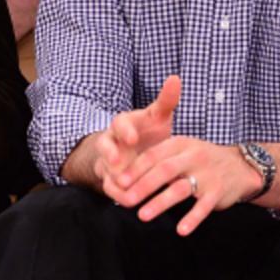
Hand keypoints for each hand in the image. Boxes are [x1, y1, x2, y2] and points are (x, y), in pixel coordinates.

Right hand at [90, 76, 180, 192]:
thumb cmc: (149, 132)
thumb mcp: (158, 117)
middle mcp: (111, 142)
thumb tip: (176, 78)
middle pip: (104, 144)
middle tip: (116, 160)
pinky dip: (118, 194)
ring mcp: (108, 161)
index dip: (125, 130)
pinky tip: (130, 202)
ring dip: (112, 177)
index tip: (133, 137)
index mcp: (123, 124)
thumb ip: (166, 101)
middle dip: (109, 153)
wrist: (139, 152)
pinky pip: (109, 187)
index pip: (119, 123)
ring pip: (104, 168)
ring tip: (122, 186)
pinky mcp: (110, 179)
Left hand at [110, 137, 262, 236]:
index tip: (119, 182)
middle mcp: (193, 157)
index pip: (153, 155)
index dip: (135, 169)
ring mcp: (206, 174)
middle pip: (163, 171)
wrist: (240, 167)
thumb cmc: (201, 160)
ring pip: (180, 189)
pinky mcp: (218, 191)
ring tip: (143, 215)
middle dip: (143, 186)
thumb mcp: (181, 150)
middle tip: (126, 199)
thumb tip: (126, 177)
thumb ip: (158, 160)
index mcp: (180, 144)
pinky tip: (180, 231)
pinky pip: (203, 207)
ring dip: (160, 203)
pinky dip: (192, 219)